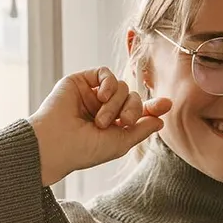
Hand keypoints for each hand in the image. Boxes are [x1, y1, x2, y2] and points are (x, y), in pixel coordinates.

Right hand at [28, 67, 170, 186]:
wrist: (56, 144)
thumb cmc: (84, 149)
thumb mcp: (121, 142)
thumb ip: (142, 129)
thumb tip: (160, 120)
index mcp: (112, 125)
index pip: (137, 111)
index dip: (152, 107)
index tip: (166, 104)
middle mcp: (102, 108)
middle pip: (132, 97)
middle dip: (133, 108)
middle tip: (124, 122)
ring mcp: (91, 94)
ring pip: (121, 86)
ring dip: (116, 103)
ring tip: (101, 120)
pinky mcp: (80, 82)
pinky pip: (104, 72)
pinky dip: (109, 83)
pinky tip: (102, 96)